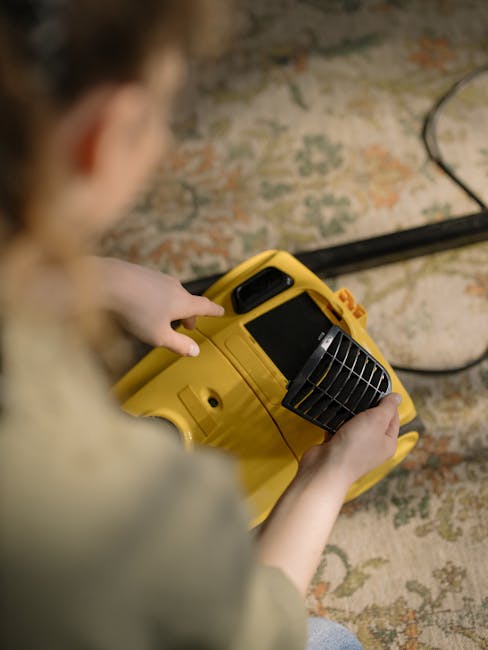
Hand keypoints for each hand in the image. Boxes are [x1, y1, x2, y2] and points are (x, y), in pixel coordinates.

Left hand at [92, 257, 223, 354]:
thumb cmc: (135, 310)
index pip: (205, 306)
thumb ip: (178, 344)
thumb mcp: (158, 336)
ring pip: (171, 294)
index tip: (220, 311)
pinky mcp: (142, 274)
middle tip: (188, 326)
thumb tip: (194, 351)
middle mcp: (174, 287)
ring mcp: (158, 278)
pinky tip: (144, 305)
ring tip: (165, 317)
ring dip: (172, 306)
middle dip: (189, 314)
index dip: (214, 311)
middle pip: (188, 301)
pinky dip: (157, 298)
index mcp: (183, 302)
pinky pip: (155, 288)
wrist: (108, 281)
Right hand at [298, 393, 400, 490]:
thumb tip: (397, 397)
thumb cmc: (354, 448)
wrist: (326, 467)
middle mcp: (373, 447)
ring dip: (350, 414)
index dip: (388, 403)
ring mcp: (354, 447)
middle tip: (364, 395)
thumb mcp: (376, 420)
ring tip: (348, 404)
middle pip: (374, 420)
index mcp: (387, 443)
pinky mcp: (338, 446)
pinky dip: (336, 422)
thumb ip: (387, 407)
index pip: (393, 418)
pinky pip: (339, 428)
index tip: (380, 390)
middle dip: (368, 407)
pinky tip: (334, 415)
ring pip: (355, 424)